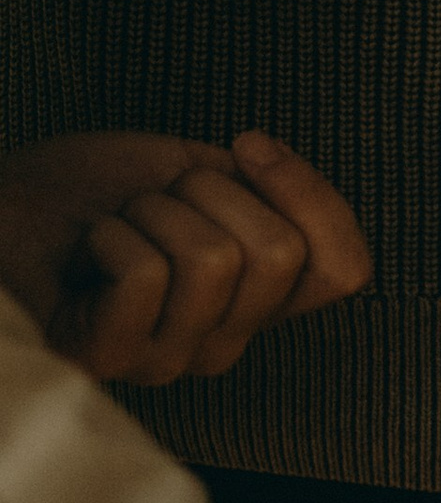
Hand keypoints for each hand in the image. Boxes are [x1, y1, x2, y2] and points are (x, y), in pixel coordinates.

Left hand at [0, 132, 372, 382]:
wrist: (0, 208)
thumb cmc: (82, 194)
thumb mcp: (193, 171)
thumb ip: (258, 186)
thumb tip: (275, 166)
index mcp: (253, 302)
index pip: (345, 270)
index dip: (313, 194)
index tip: (249, 146)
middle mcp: (222, 342)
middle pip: (279, 254)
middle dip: (209, 191)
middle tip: (156, 200)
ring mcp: (170, 357)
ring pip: (213, 260)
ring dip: (151, 210)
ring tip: (115, 224)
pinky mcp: (113, 356)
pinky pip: (147, 275)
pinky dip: (109, 234)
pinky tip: (86, 250)